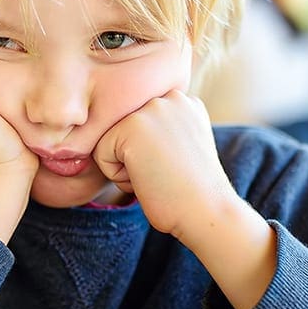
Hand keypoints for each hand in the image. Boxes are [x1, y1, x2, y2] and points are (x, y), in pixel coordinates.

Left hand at [92, 91, 236, 238]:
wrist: (206, 211)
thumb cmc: (192, 191)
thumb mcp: (182, 146)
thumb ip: (160, 129)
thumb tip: (128, 132)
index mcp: (183, 100)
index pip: (138, 124)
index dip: (149, 153)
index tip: (176, 166)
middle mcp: (168, 96)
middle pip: (122, 129)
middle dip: (136, 157)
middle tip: (167, 172)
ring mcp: (151, 108)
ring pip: (110, 140)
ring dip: (126, 166)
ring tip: (159, 174)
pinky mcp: (132, 125)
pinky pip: (101, 154)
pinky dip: (118, 177)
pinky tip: (149, 178)